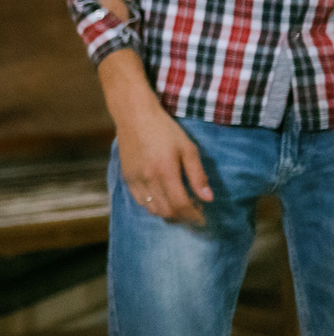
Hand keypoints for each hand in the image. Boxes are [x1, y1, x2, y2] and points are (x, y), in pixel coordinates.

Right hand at [100, 49, 212, 223]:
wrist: (134, 116)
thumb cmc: (165, 129)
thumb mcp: (188, 148)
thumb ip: (198, 175)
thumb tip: (208, 198)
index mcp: (166, 171)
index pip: (181, 204)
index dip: (194, 215)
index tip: (203, 219)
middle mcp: (148, 178)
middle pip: (166, 211)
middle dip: (183, 218)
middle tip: (194, 216)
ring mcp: (135, 179)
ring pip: (152, 209)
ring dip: (168, 214)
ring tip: (180, 210)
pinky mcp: (126, 177)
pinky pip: (140, 201)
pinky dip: (153, 206)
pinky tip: (162, 200)